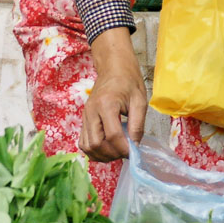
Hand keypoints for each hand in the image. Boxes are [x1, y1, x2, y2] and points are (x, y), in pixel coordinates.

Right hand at [81, 27, 145, 161]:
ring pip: (87, 146)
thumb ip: (138, 125)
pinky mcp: (83, 119)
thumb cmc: (128, 81)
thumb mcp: (139, 101)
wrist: (113, 67)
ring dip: (102, 155)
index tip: (134, 152)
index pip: (112, 135)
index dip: (124, 148)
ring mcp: (85, 116)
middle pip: (96, 144)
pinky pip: (83, 142)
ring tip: (117, 152)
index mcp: (106, 104)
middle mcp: (91, 112)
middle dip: (112, 154)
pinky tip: (107, 149)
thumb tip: (135, 146)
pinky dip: (94, 151)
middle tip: (126, 153)